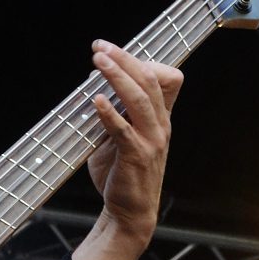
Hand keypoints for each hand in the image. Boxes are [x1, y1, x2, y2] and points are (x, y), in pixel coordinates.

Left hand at [85, 40, 182, 251]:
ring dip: (117, 76)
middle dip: (124, 58)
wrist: (129, 212)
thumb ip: (112, 114)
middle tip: (100, 46)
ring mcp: (151, 140)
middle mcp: (160, 125)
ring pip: (139, 99)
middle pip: (149, 80)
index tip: (112, 50)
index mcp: (159, 118)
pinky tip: (96, 100)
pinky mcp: (136, 156)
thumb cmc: (122, 174)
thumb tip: (93, 89)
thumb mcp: (119, 138)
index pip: (165, 78)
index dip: (140, 60)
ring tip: (98, 62)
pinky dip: (109, 112)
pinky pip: (124, 129)